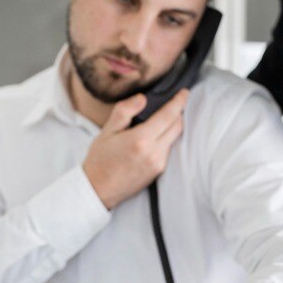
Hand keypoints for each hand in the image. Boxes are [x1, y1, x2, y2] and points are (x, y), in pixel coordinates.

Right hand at [82, 89, 187, 208]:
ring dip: (172, 126)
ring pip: (174, 138)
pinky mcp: (159, 171)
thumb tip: (143, 98)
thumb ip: (125, 111)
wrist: (98, 189)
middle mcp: (154, 152)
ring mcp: (158, 163)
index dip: (179, 102)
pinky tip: (156, 135)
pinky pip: (168, 149)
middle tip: (175, 102)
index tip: (184, 92)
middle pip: (177, 126)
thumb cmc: (100, 159)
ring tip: (163, 117)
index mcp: (141, 139)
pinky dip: (166, 138)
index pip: (168, 115)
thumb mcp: (106, 131)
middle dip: (178, 112)